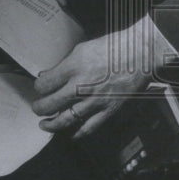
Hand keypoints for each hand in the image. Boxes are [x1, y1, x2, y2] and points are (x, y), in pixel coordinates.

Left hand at [31, 16, 166, 138]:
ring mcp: (94, 100)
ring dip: (51, 124)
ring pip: (65, 120)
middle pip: (50, 104)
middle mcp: (81, 86)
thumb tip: (50, 74)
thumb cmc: (114, 47)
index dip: (38, 87)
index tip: (39, 87)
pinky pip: (88, 127)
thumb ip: (65, 64)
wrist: (141, 53)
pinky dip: (77, 133)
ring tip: (45, 124)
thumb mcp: (83, 48)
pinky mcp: (108, 109)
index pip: (44, 84)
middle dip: (39, 108)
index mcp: (73, 67)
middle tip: (37, 107)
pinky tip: (71, 133)